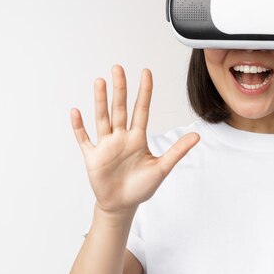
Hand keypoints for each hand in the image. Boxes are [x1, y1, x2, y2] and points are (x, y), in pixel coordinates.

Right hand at [70, 64, 199, 213]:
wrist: (122, 205)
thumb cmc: (142, 186)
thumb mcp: (162, 168)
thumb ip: (177, 151)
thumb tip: (197, 135)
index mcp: (138, 138)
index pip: (141, 109)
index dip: (144, 91)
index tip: (145, 72)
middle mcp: (121, 137)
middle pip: (120, 108)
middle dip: (119, 89)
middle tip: (118, 68)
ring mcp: (106, 145)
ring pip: (102, 118)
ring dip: (100, 101)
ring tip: (100, 81)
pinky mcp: (93, 157)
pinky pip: (84, 139)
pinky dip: (79, 126)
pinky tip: (76, 111)